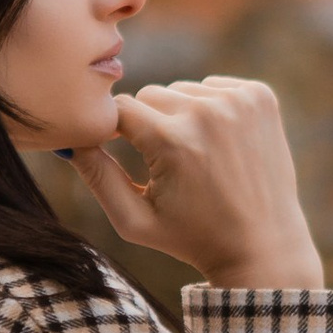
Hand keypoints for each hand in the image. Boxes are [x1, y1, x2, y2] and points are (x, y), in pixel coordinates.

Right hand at [77, 76, 324, 286]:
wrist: (264, 246)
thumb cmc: (192, 238)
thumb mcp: (134, 220)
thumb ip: (96, 176)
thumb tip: (69, 139)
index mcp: (173, 141)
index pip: (119, 109)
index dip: (111, 129)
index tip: (115, 147)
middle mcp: (208, 112)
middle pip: (149, 95)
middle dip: (148, 124)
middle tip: (164, 164)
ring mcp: (240, 101)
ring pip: (182, 90)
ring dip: (179, 115)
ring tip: (195, 156)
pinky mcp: (261, 96)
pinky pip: (214, 86)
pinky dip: (210, 108)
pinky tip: (220, 144)